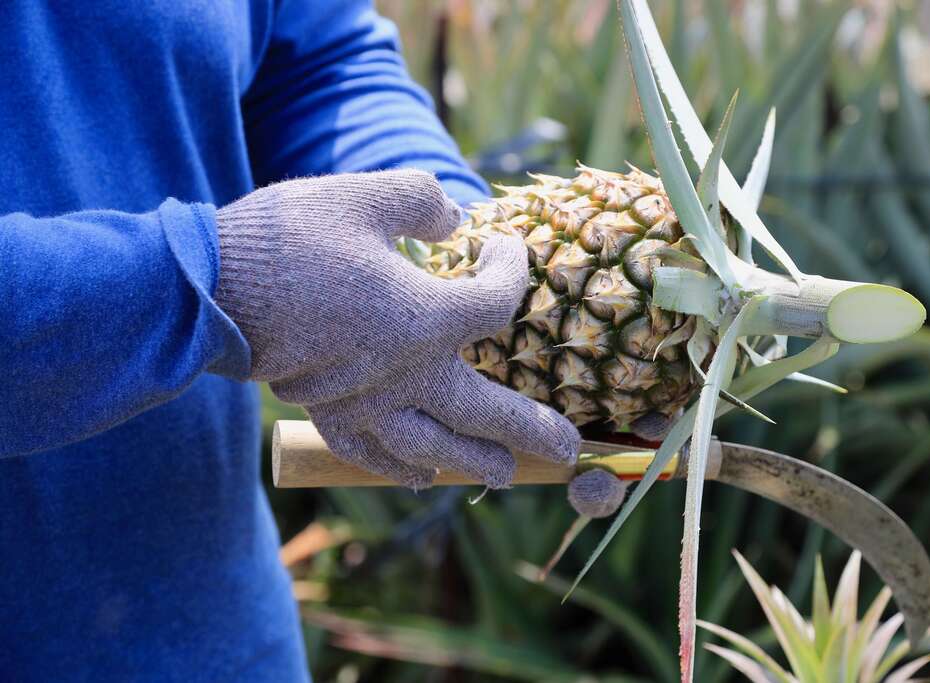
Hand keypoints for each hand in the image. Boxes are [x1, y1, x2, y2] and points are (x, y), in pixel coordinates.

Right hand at [214, 170, 578, 488]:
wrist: (211, 288)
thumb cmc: (291, 240)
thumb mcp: (366, 196)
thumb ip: (422, 200)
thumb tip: (452, 215)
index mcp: (425, 317)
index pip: (495, 303)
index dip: (510, 271)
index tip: (500, 248)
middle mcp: (406, 372)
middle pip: (486, 410)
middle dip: (532, 429)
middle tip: (570, 448)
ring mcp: (367, 401)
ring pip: (435, 445)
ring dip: (475, 462)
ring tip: (506, 475)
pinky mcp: (327, 413)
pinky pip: (372, 453)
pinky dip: (400, 468)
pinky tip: (420, 476)